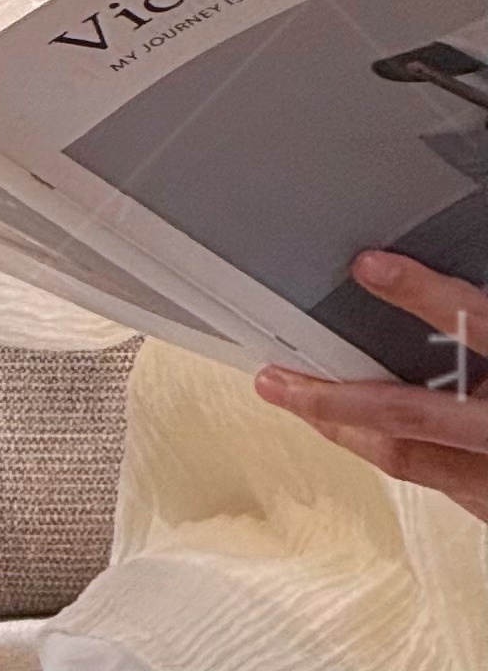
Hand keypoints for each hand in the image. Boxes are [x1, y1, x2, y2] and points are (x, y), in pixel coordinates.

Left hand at [255, 251, 487, 522]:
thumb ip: (477, 312)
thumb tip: (408, 272)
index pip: (482, 325)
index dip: (424, 295)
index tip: (367, 264)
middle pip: (419, 416)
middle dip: (338, 398)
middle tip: (277, 377)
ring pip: (416, 460)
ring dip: (349, 432)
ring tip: (293, 400)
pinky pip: (441, 480)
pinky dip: (393, 453)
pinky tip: (356, 433)